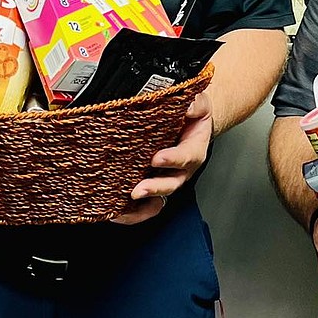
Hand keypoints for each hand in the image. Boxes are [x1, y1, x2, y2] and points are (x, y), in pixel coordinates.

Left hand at [110, 90, 213, 225]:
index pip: (186, 157)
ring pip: (158, 198)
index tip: (157, 158)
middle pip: (171, 183)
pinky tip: (118, 214)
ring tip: (124, 205)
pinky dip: (134, 212)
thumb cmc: (192, 115)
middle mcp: (181, 169)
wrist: (190, 122)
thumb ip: (196, 103)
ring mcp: (166, 178)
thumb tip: (188, 105)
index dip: (172, 160)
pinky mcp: (153, 183)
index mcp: (193, 150)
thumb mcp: (199, 104)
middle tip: (139, 189)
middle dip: (154, 188)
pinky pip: (147, 205)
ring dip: (141, 203)